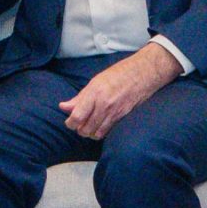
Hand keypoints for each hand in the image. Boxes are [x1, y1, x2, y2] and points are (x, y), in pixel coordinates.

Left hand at [58, 43, 183, 138]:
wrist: (143, 73)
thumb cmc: (118, 74)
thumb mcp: (95, 82)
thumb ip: (79, 98)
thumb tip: (63, 107)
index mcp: (94, 93)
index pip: (76, 117)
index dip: (70, 123)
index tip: (70, 122)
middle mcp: (103, 104)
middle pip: (85, 129)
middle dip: (80, 129)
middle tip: (80, 124)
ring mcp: (114, 112)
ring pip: (96, 133)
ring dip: (90, 132)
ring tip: (90, 125)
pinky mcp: (123, 117)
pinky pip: (107, 131)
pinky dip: (101, 132)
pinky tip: (100, 125)